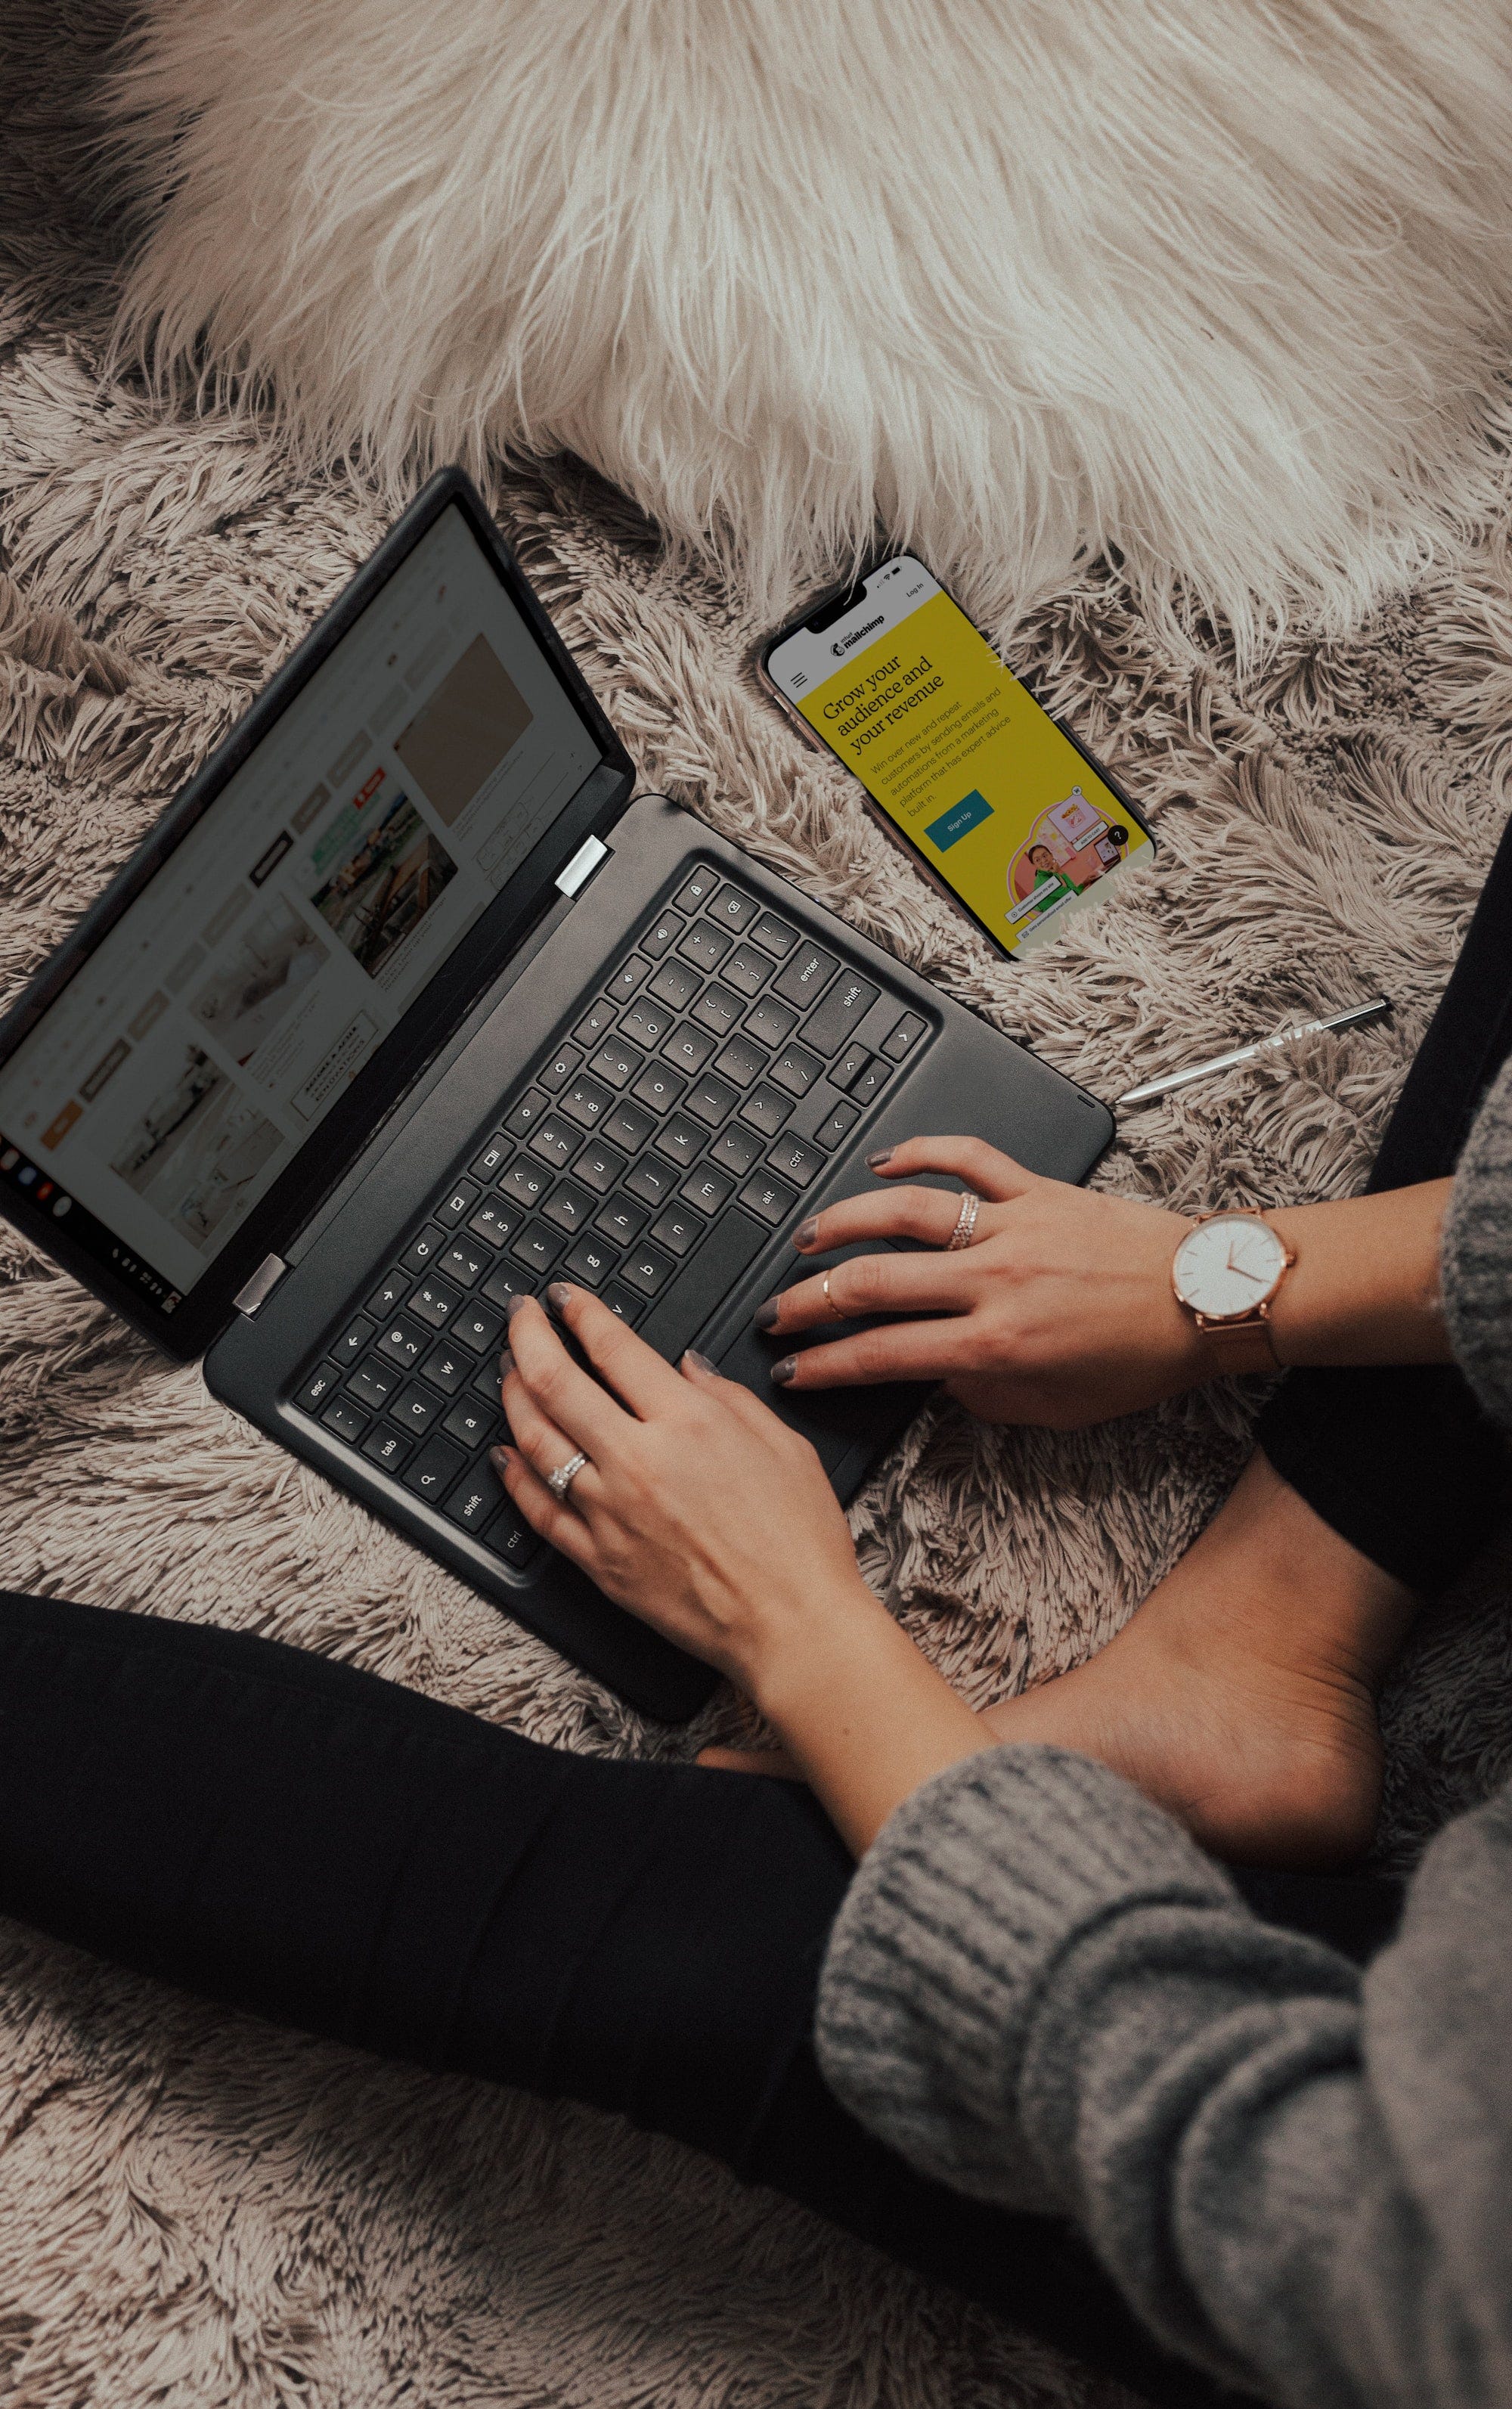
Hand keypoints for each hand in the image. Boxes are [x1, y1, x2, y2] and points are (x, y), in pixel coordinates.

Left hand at [494, 1284, 988, 1851]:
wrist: (792, 1625)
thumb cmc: (799, 1543)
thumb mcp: (784, 1446)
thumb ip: (729, 1397)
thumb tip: (687, 1367)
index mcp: (689, 1423)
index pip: (613, 1348)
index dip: (580, 1313)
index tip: (564, 1298)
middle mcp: (640, 1461)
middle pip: (556, 1382)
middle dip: (527, 1337)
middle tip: (518, 1316)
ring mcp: (610, 1512)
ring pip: (536, 1440)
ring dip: (513, 1397)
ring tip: (508, 1373)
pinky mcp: (598, 1560)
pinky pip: (538, 1511)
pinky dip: (513, 1477)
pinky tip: (505, 1454)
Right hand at [756, 1136, 1209, 1427]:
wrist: (1205, 1300)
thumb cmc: (1140, 1356)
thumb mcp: (1054, 1410)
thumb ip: (983, 1397)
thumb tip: (934, 1376)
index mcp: (997, 1345)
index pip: (884, 1354)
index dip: (825, 1366)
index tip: (793, 1369)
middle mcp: (995, 1281)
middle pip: (874, 1283)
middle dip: (810, 1300)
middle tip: (778, 1309)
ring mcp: (1012, 1226)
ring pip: (905, 1212)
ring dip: (843, 1223)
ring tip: (808, 1239)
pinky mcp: (1037, 1189)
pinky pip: (967, 1157)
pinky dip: (920, 1152)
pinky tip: (884, 1161)